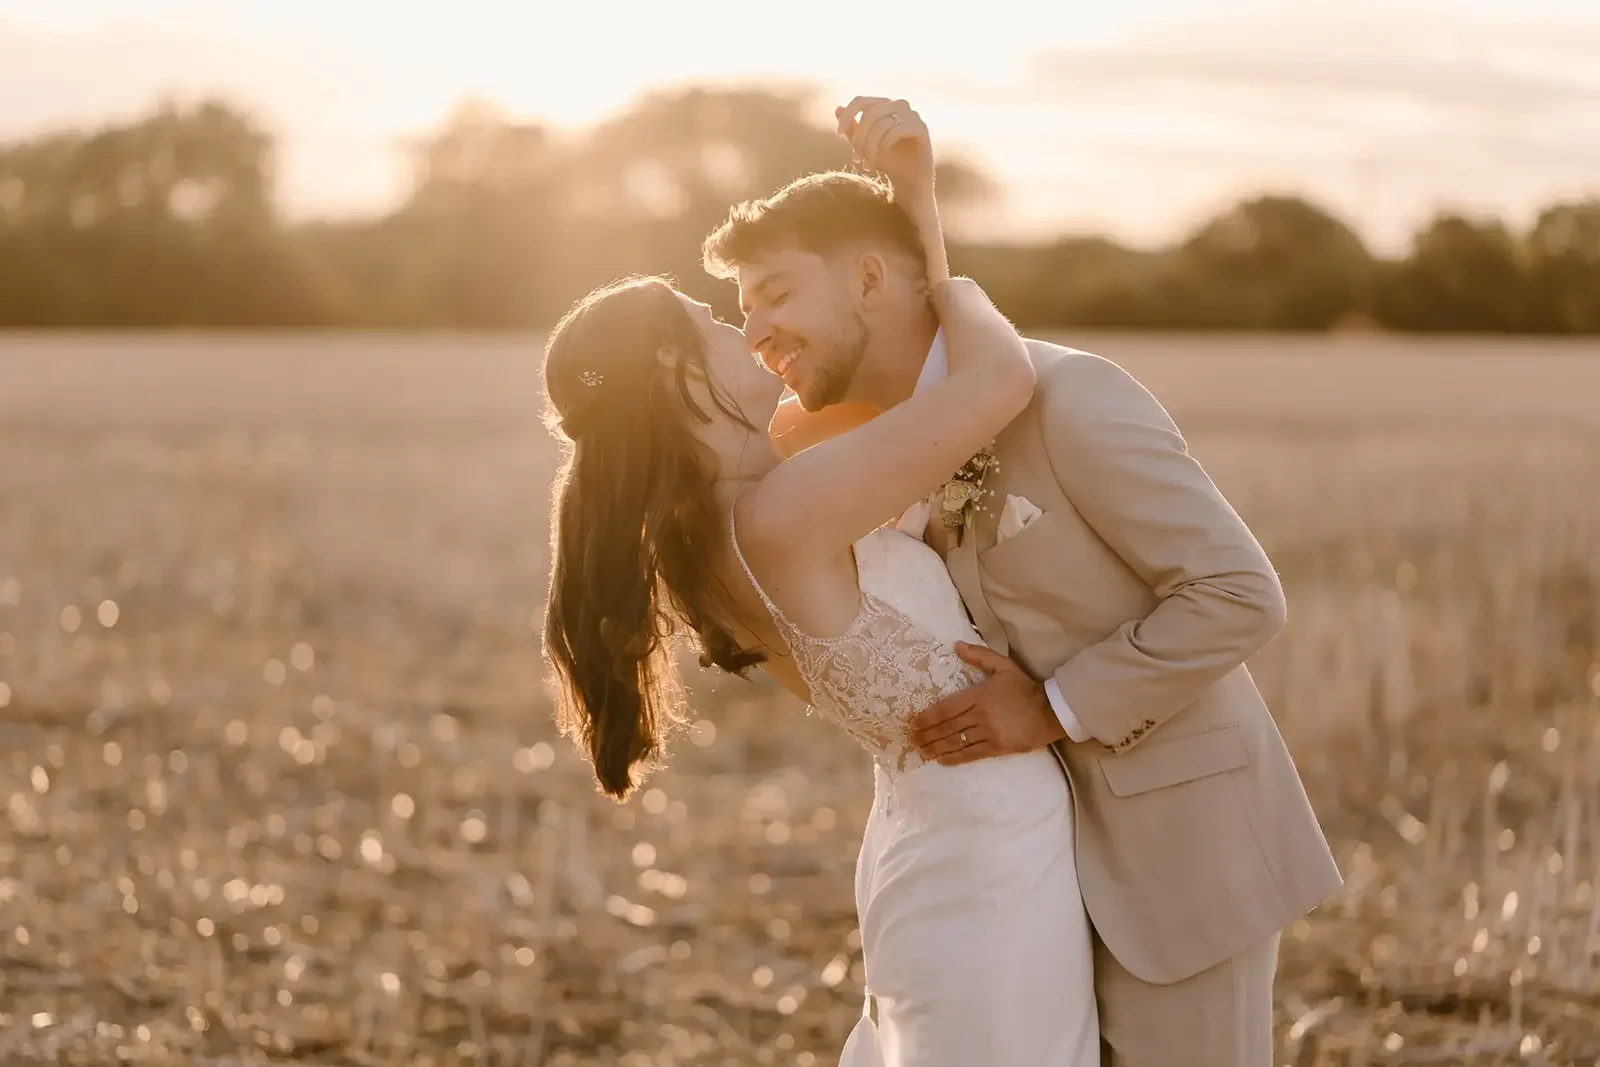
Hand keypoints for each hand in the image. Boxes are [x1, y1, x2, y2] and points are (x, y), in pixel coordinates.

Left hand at [836, 96, 934, 210]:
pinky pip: (896, 130)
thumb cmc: (888, 161)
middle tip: (856, 158)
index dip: (847, 115)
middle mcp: (900, 106)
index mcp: (885, 105)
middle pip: (870, 113)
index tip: (838, 133)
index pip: (861, 101)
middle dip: (860, 137)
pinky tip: (882, 157)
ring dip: (870, 146)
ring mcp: (913, 116)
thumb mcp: (865, 145)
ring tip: (867, 164)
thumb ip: (852, 128)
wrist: (909, 182)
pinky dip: (884, 144)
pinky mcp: (921, 129)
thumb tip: (838, 108)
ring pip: (882, 123)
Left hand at [908, 643, 1066, 764]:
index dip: (928, 717)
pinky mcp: (997, 748)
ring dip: (936, 748)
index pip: (947, 708)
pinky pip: (971, 754)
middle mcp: (980, 715)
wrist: (1051, 711)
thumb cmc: (1025, 688)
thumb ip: (979, 655)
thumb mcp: (1003, 666)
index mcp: (979, 695)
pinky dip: (955, 758)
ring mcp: (989, 733)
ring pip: (956, 742)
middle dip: (927, 734)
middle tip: (912, 739)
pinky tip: (941, 760)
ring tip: (921, 751)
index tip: (914, 722)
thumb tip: (956, 645)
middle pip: (947, 727)